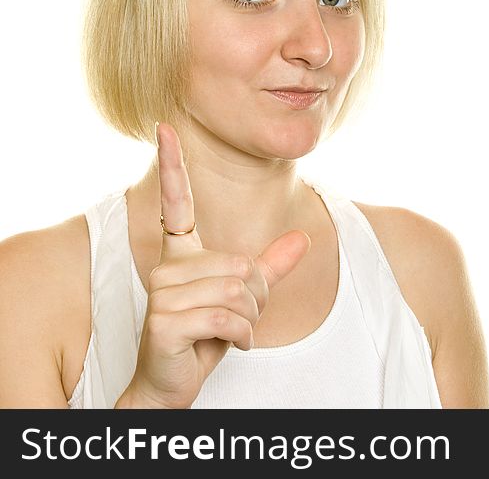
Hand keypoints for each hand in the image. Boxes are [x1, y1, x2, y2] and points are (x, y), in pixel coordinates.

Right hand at [118, 122, 308, 408]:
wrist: (172, 384)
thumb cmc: (205, 337)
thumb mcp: (245, 300)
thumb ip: (270, 269)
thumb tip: (303, 238)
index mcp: (181, 254)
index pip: (178, 203)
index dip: (173, 166)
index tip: (165, 127)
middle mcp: (166, 266)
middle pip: (241, 264)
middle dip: (254, 297)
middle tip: (235, 318)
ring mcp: (161, 292)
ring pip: (237, 289)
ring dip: (247, 318)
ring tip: (228, 331)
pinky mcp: (163, 320)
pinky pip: (226, 315)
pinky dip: (240, 335)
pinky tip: (226, 344)